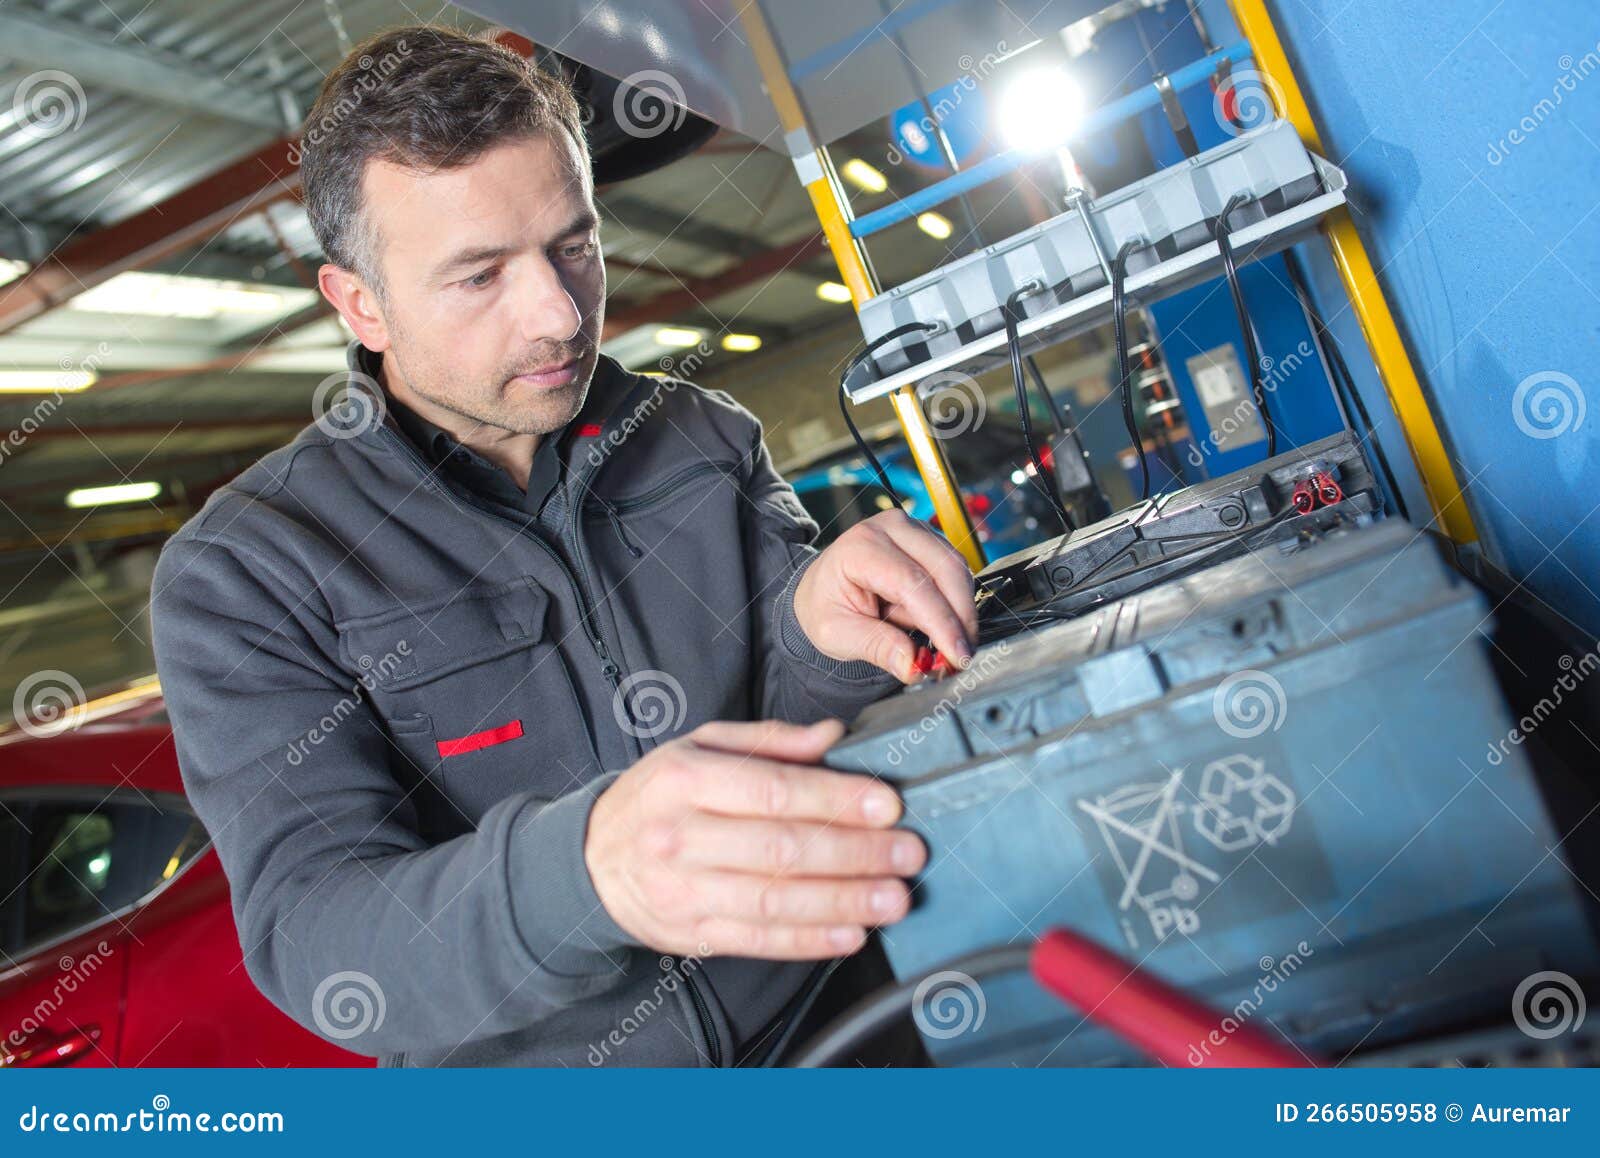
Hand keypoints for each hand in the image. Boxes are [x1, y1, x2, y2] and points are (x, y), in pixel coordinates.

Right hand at [585, 719, 925, 959]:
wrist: (590, 857)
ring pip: (775, 901)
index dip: (836, 799)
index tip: (887, 804)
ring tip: (892, 898)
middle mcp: (680, 836)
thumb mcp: (700, 746)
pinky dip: (809, 940)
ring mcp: (683, 890)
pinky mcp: (689, 933)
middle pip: (781, 849)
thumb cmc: (658, 796)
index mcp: (685, 779)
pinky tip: (850, 932)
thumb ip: (770, 741)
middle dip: (855, 853)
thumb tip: (833, 736)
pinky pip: (757, 940)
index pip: (773, 791)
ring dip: (843, 902)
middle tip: (906, 854)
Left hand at [793, 509, 977, 682]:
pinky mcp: (930, 541)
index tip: (957, 655)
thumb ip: (877, 648)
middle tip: (963, 657)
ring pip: (958, 570)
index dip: (941, 621)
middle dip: (961, 617)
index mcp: (860, 547)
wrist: (822, 589)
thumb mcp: (837, 635)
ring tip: (946, 645)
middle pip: (945, 569)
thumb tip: (915, 665)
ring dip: (960, 612)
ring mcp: (914, 530)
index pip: (912, 583)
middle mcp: (891, 528)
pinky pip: (957, 573)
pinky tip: (942, 626)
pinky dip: (956, 604)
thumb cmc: (826, 606)